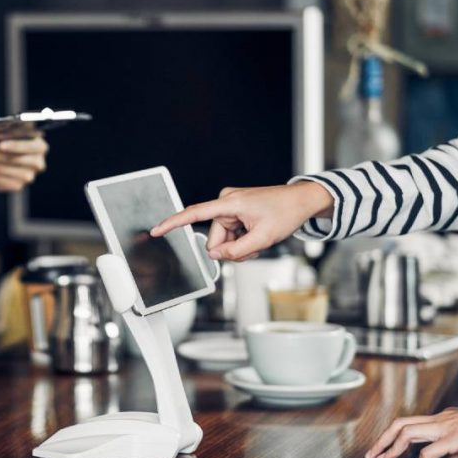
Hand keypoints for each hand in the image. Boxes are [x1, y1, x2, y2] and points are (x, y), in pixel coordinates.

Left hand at [0, 136, 47, 192]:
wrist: (2, 157)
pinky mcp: (18, 186)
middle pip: (13, 159)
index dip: (15, 145)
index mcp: (39, 145)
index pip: (30, 146)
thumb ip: (1, 134)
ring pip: (2, 170)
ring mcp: (28, 176)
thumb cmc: (5, 140)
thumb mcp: (5, 134)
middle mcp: (37, 162)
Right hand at [149, 182, 333, 260]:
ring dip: (239, 246)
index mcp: (229, 203)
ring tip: (258, 239)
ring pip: (223, 240)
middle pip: (215, 239)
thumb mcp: (263, 238)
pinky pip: (230, 235)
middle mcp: (225, 202)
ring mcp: (230, 207)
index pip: (194, 214)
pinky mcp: (235, 212)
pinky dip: (243, 241)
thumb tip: (216, 256)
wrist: (301, 201)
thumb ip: (236, 251)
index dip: (173, 223)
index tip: (157, 230)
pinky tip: (256, 235)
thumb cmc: (285, 213)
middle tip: (254, 246)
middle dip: (231, 249)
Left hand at [365, 400, 457, 457]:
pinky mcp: (453, 438)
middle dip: (382, 439)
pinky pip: (428, 453)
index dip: (392, 436)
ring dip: (391, 448)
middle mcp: (438, 420)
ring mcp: (444, 428)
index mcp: (440, 420)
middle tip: (371, 455)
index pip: (409, 424)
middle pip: (400, 424)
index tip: (382, 449)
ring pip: (407, 432)